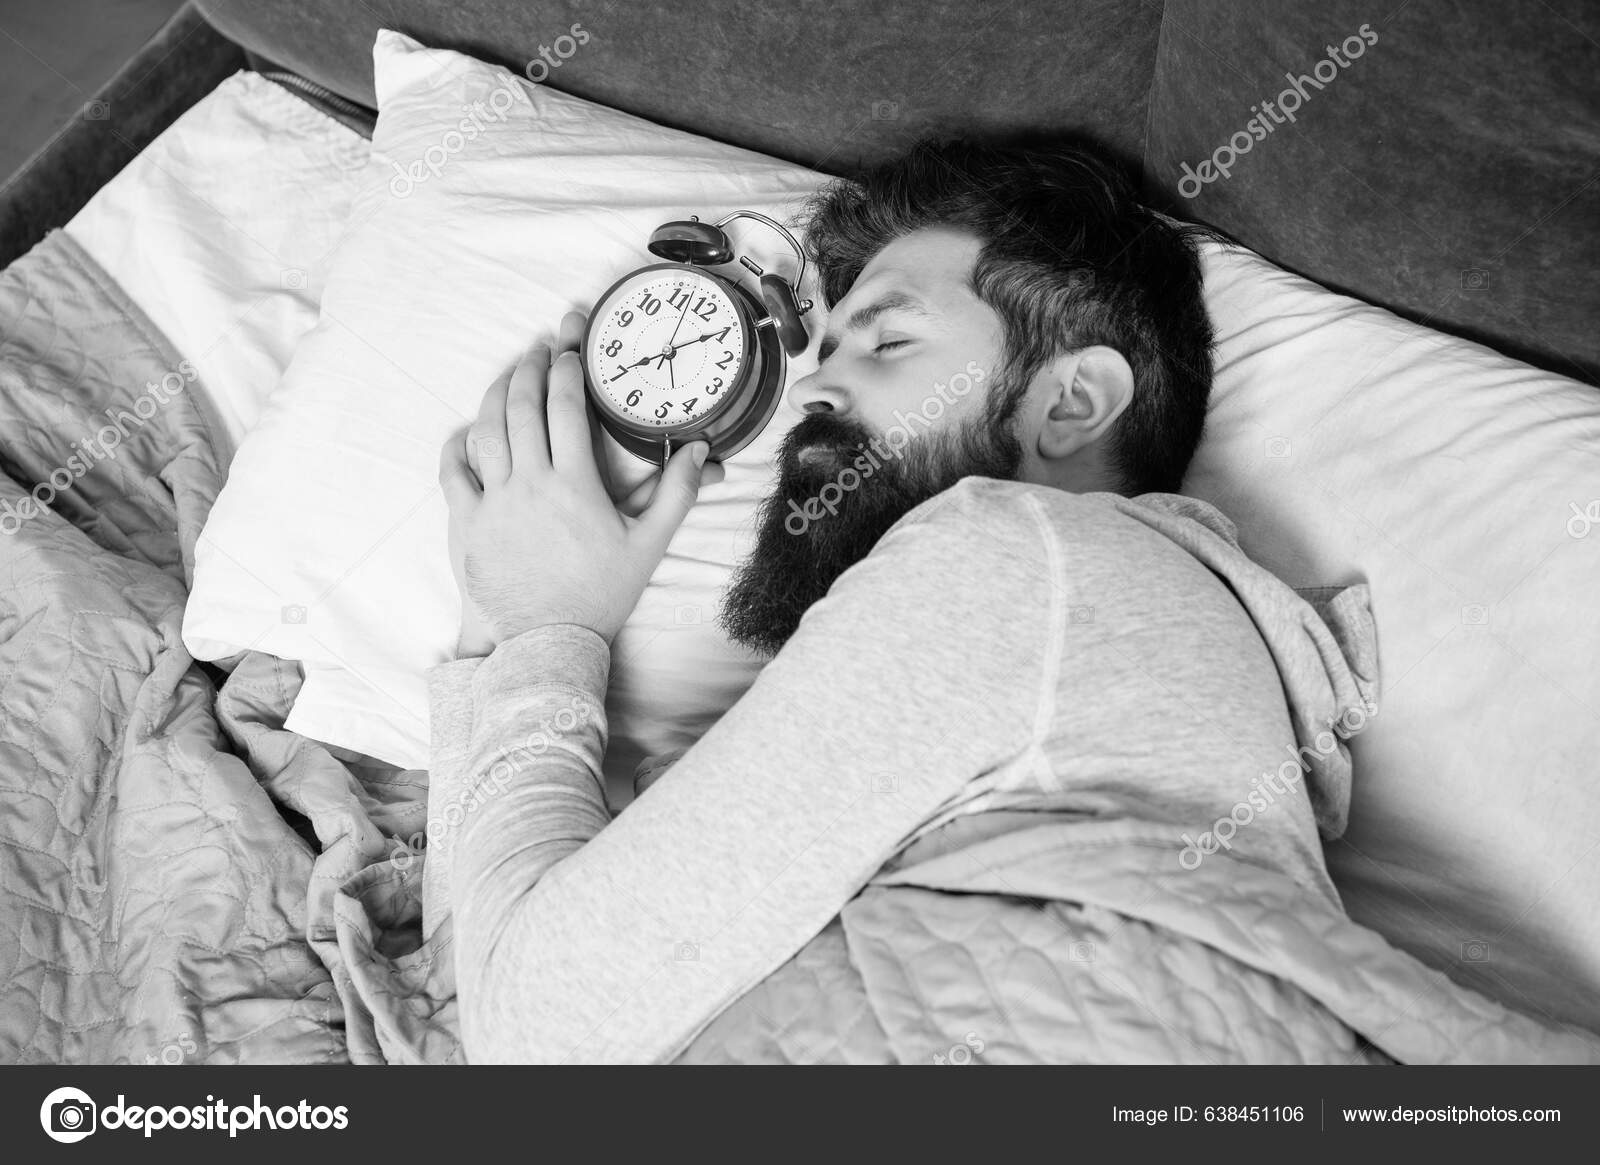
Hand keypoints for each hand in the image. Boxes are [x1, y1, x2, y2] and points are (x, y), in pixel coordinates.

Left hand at [439, 312, 720, 653]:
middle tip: (539, 350)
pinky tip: (467, 431)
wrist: (550, 642)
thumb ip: (677, 495)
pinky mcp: (467, 525)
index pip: (565, 408)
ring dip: (495, 395)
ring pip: (486, 430)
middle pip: (522, 407)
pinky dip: (457, 445)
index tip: (571, 352)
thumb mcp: (648, 545)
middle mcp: (530, 485)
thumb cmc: (602, 595)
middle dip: (530, 369)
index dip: (567, 371)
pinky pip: (453, 473)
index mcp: (575, 485)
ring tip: (508, 377)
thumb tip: (700, 451)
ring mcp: (494, 504)